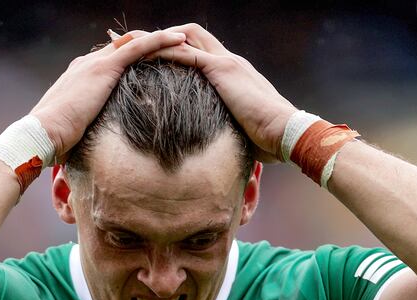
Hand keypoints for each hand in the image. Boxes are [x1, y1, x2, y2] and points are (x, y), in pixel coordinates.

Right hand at [29, 30, 186, 159]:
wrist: (43, 134)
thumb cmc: (56, 140)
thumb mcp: (77, 130)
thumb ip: (89, 128)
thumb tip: (98, 147)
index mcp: (80, 76)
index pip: (111, 60)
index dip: (132, 60)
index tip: (152, 63)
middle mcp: (88, 63)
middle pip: (124, 46)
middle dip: (149, 45)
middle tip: (175, 47)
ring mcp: (96, 64)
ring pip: (135, 43)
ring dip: (160, 39)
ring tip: (184, 38)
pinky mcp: (105, 68)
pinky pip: (138, 48)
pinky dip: (160, 41)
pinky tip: (179, 40)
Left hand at [145, 23, 297, 161]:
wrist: (286, 132)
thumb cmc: (269, 138)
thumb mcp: (243, 129)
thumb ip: (228, 128)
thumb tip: (218, 148)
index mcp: (234, 73)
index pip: (203, 50)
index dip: (180, 49)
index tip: (157, 56)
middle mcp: (229, 60)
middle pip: (191, 34)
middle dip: (162, 35)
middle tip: (136, 43)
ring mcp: (225, 62)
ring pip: (185, 37)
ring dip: (155, 38)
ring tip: (130, 44)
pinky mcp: (221, 69)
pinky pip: (185, 53)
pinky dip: (162, 52)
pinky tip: (142, 56)